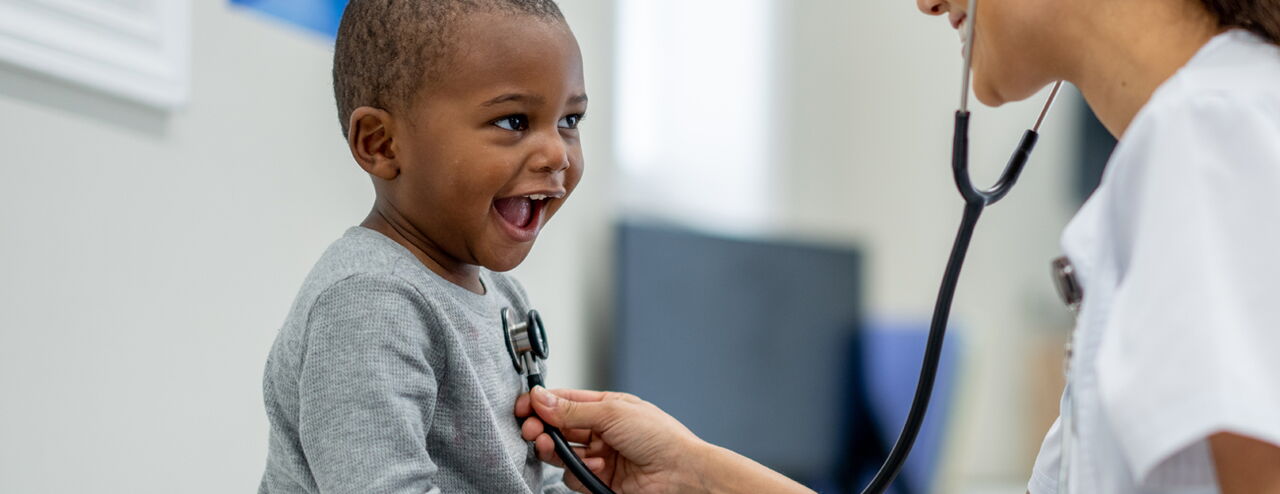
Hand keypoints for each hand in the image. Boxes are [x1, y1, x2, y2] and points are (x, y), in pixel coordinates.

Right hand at [515, 387, 709, 493]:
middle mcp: (601, 431)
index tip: (523, 407)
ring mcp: (600, 456)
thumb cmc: (660, 437)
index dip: (542, 403)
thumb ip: (572, 409)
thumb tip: (541, 397)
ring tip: (553, 447)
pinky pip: (574, 476)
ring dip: (554, 450)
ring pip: (562, 453)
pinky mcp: (600, 480)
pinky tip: (596, 466)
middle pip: (559, 428)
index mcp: (606, 407)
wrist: (680, 473)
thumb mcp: (612, 412)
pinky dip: (579, 471)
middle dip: (542, 428)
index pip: (565, 401)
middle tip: (531, 430)